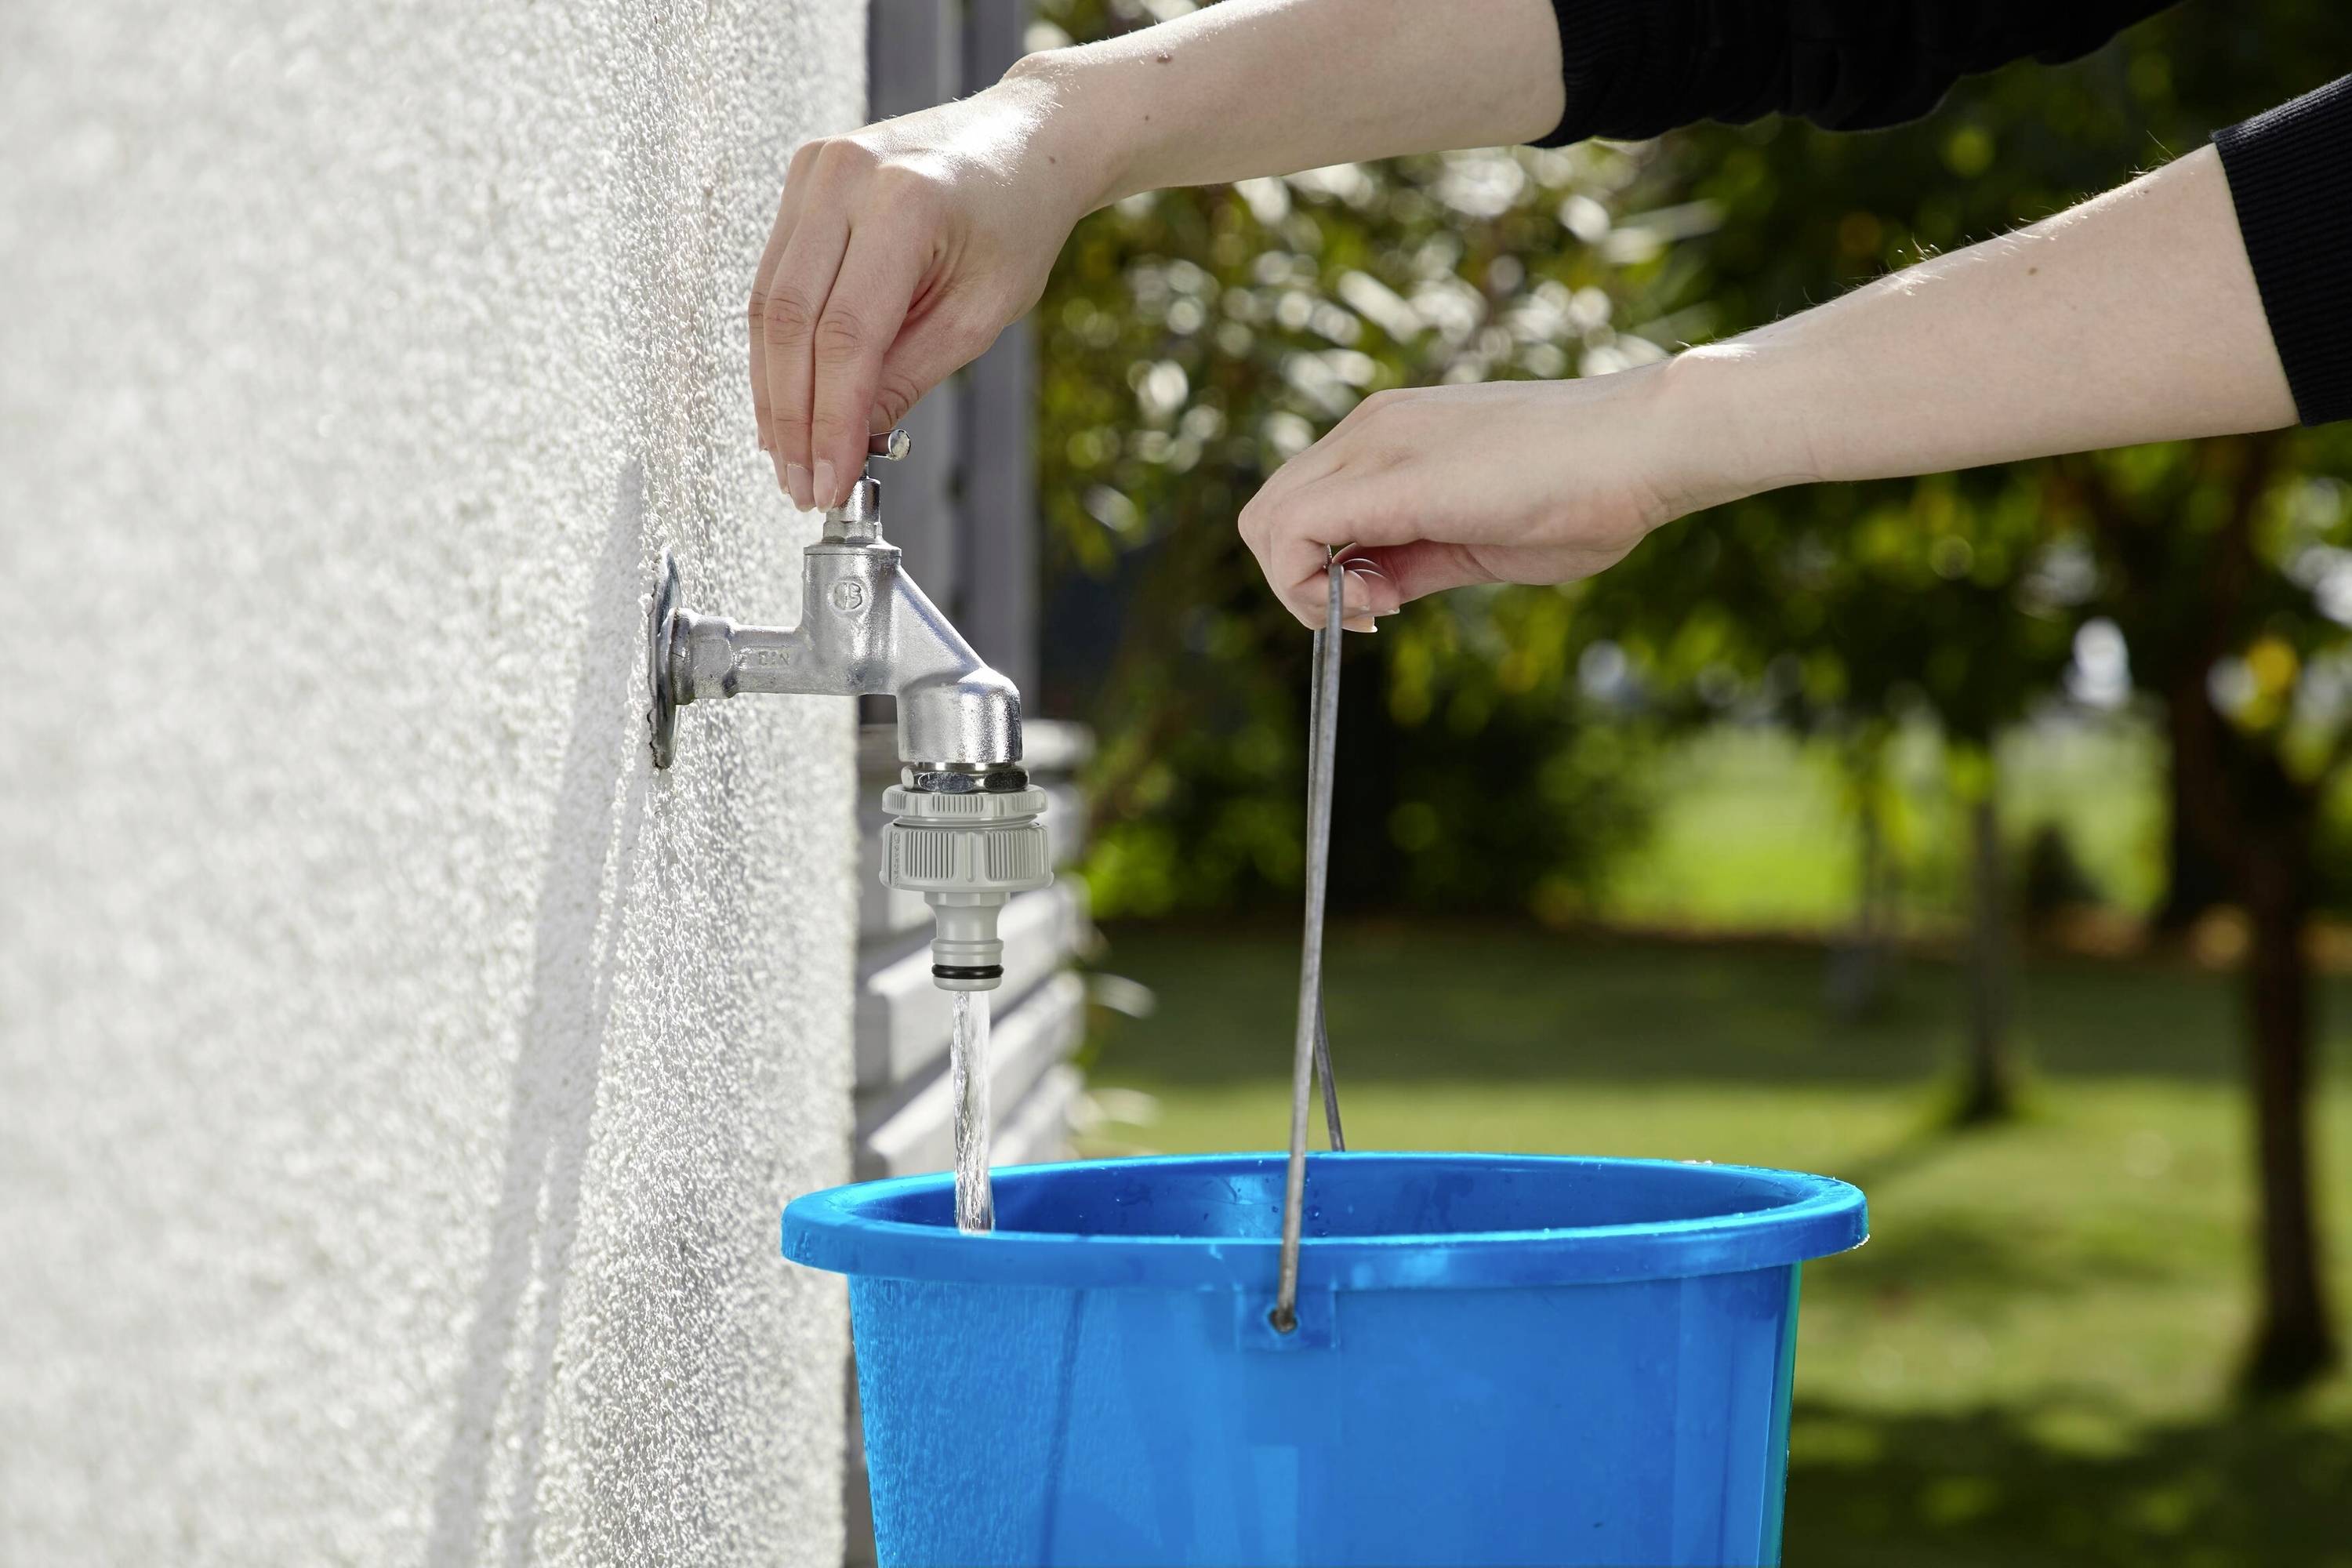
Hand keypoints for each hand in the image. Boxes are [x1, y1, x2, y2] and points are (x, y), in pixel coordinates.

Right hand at [750, 74, 1104, 510]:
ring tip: (786, 456)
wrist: (1024, 139)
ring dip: (772, 390)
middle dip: (791, 417)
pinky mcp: (803, 176)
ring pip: (767, 304)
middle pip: (791, 322)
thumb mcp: (982, 311)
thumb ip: (909, 374)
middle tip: (799, 483)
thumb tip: (851, 444)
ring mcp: (815, 169)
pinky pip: (774, 277)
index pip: (846, 336)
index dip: (830, 420)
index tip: (828, 482)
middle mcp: (846, 177)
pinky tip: (785, 399)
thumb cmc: (1017, 220)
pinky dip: (777, 347)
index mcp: (905, 204)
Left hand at [1236, 364, 1774, 629]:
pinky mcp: (1386, 479)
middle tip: (1374, 613)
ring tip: (1379, 609)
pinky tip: (1377, 606)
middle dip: (1299, 581)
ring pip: (1265, 519)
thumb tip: (1372, 588)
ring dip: (1299, 587)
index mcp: (1391, 435)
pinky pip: (1290, 530)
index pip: (1305, 502)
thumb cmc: (1588, 491)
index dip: (1319, 567)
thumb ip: (1416, 558)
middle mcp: (1370, 429)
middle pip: (1268, 511)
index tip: (1380, 603)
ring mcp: (1374, 444)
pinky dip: (1305, 585)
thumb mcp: (1479, 537)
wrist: (1645, 445)